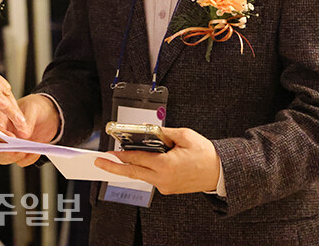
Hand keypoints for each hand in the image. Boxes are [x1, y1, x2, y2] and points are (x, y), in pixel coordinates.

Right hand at [0, 94, 60, 166]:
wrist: (50, 114)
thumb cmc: (37, 106)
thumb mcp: (33, 108)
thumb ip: (27, 120)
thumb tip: (24, 134)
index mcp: (2, 118)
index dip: (1, 136)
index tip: (12, 138)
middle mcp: (4, 132)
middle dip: (5, 151)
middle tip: (18, 149)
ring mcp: (12, 144)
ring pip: (4, 158)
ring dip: (15, 157)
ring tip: (28, 150)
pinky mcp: (21, 152)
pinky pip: (20, 161)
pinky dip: (28, 159)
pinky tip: (35, 151)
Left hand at [94, 127, 220, 194]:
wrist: (219, 172)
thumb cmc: (205, 154)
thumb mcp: (185, 136)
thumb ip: (163, 132)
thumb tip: (147, 129)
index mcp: (166, 165)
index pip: (137, 159)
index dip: (121, 155)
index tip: (109, 152)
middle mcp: (163, 179)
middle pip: (132, 173)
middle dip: (113, 168)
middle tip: (99, 163)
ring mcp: (165, 186)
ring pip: (140, 176)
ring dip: (127, 169)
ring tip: (113, 161)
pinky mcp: (167, 189)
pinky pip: (150, 178)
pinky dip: (142, 170)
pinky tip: (136, 163)